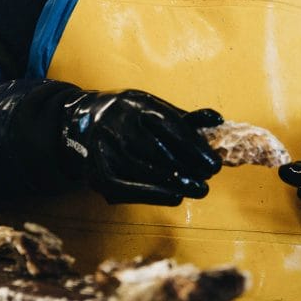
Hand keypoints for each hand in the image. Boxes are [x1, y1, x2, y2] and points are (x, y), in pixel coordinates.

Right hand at [61, 89, 222, 204]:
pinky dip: (152, 194)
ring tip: (197, 189)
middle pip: (156, 150)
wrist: (82, 122)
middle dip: (186, 168)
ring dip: (173, 183)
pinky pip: (125, 187)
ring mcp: (103, 148)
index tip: (214, 163)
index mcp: (136, 104)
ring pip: (141, 170)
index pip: (169, 126)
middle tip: (207, 180)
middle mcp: (116, 123)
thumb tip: (218, 121)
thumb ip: (185, 118)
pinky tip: (174, 196)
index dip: (194, 147)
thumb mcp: (155, 108)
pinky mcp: (96, 171)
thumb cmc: (130, 116)